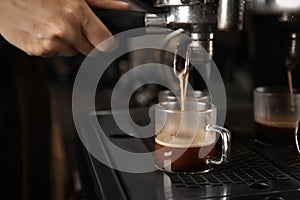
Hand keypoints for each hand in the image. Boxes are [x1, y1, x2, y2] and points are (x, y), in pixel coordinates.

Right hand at [0, 0, 129, 56]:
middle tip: (71, 25)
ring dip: (66, 43)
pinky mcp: (37, 51)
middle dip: (84, 40)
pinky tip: (41, 30)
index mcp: (76, 13)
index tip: (105, 42)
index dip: (106, 42)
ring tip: (51, 24)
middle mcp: (65, 31)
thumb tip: (123, 7)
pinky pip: (53, 54)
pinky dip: (50, 46)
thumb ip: (100, 3)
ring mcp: (50, 43)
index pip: (105, 42)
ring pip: (70, 53)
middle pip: (89, 50)